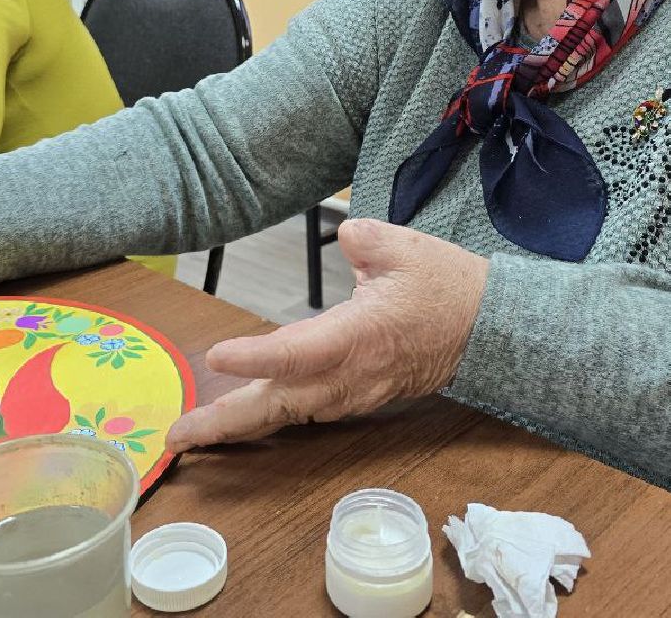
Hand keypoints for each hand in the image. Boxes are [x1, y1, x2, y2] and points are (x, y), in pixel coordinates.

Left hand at [165, 218, 488, 452]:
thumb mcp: (408, 248)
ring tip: (199, 430)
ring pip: (291, 413)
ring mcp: (356, 391)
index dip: (255, 356)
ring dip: (244, 423)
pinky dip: (273, 415)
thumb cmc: (449, 287)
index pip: (298, 351)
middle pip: (280, 405)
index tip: (216, 357)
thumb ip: (366, 238)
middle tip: (179, 435)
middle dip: (227, 423)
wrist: (491, 330)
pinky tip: (246, 413)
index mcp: (360, 336)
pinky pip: (309, 411)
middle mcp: (352, 374)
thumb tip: (345, 235)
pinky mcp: (360, 395)